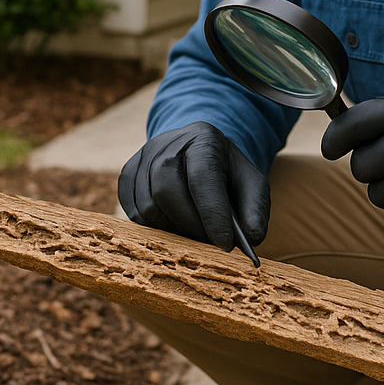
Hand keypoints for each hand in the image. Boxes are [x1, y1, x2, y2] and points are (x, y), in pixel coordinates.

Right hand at [118, 122, 269, 251]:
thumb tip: (252, 237)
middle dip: (190, 225)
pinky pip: (134, 213)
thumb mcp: (250, 183)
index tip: (225, 245)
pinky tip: (175, 224)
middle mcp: (166, 144)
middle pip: (167, 192)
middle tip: (209, 243)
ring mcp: (142, 158)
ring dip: (173, 230)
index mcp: (203, 139)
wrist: (194, 152)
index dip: (213, 214)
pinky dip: (156, 228)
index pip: (202, 178)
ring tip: (194, 232)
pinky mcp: (127, 175)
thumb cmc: (225, 172)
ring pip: (148, 207)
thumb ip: (256, 209)